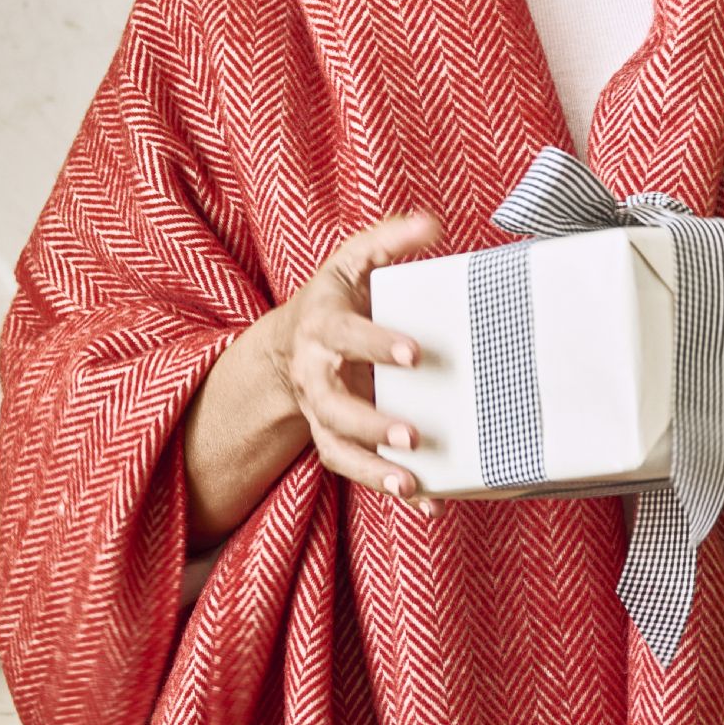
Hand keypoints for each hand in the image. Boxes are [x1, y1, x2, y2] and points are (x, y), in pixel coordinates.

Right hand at [273, 210, 449, 517]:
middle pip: (333, 406)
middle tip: (411, 436)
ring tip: (411, 483)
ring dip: (374, 470)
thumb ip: (389, 240)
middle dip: (370, 423)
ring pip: (338, 449)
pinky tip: (427, 501)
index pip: (345, 336)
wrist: (292, 344)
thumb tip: (430, 223)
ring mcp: (321, 414)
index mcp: (321, 327)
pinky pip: (355, 471)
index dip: (376, 344)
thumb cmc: (336, 299)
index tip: (414, 354)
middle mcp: (315, 376)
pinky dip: (387, 488)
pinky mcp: (334, 440)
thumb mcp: (354, 261)